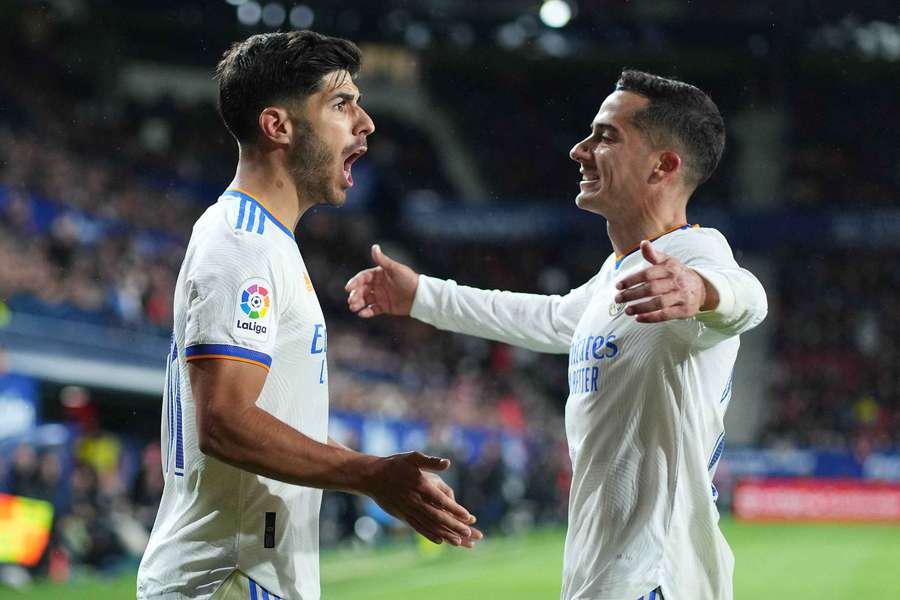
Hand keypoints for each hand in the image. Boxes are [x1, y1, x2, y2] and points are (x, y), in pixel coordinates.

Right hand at [345, 244, 418, 317]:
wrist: (420, 296)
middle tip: (351, 301)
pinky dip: (366, 312)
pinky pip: (372, 309)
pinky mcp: (384, 307)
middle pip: (362, 290)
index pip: (363, 277)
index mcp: (379, 274)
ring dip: (358, 303)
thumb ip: (383, 260)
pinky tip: (361, 314)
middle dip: (355, 295)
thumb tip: (374, 246)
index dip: (355, 282)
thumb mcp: (395, 269)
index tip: (348, 288)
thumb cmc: (409, 279)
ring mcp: (381, 296)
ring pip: (365, 300)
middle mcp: (378, 285)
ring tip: (354, 308)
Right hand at [363, 452, 479, 546]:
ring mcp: (408, 510)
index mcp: (420, 486)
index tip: (468, 516)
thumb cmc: (394, 465)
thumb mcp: (412, 458)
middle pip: (437, 517)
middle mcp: (415, 501)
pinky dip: (430, 535)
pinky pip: (418, 528)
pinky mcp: (403, 516)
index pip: (441, 500)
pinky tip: (440, 540)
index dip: (455, 509)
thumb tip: (447, 463)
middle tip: (469, 533)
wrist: (371, 477)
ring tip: (459, 542)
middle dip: (454, 526)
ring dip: (445, 534)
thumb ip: (430, 461)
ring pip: (429, 525)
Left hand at [614, 240, 718, 322]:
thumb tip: (643, 243)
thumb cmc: (677, 274)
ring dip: (640, 307)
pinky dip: (651, 317)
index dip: (631, 280)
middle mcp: (677, 282)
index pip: (648, 274)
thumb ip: (653, 254)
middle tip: (618, 299)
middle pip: (651, 289)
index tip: (618, 285)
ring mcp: (682, 296)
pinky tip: (638, 318)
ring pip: (659, 303)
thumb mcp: (667, 262)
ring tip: (626, 310)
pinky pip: (666, 315)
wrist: (701, 288)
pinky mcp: (685, 310)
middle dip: (632, 294)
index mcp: (670, 268)